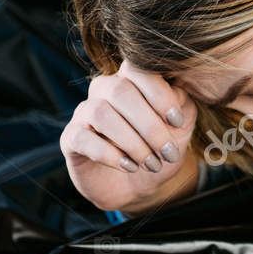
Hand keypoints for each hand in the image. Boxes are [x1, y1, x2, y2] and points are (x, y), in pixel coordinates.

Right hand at [61, 62, 199, 214]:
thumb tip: (174, 94)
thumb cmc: (159, 149)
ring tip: (150, 163)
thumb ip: (181, 103)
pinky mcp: (71, 139)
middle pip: (119, 90)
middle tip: (167, 152)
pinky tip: (129, 166)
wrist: (139, 186)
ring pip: (101, 113)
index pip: (136, 67)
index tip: (176, 121)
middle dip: (149, 125)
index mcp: (130, 80)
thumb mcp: (180, 127)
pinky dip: (109, 154)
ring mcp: (84, 113)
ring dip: (132, 142)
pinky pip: (83, 138)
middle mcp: (103, 90)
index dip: (158, 92)